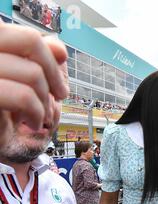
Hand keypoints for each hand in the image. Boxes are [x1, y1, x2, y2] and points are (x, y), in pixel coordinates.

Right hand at [0, 22, 67, 147]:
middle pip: (30, 41)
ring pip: (32, 72)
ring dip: (46, 99)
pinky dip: (38, 113)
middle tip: (60, 94)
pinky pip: (23, 96)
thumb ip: (38, 58)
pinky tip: (34, 123)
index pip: (26, 35)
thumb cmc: (6, 110)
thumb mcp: (25, 80)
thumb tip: (60, 49)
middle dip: (54, 72)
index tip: (58, 75)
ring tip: (40, 114)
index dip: (50, 54)